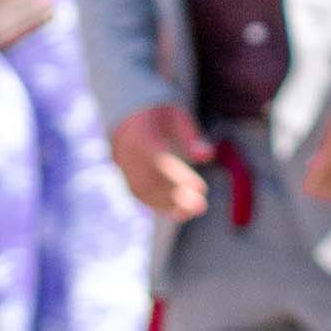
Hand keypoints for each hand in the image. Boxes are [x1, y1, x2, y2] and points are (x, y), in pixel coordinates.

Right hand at [110, 100, 211, 220]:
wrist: (123, 119)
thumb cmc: (157, 116)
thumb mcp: (177, 116)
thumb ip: (191, 135)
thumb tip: (207, 156)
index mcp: (140, 135)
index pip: (158, 160)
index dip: (177, 176)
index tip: (200, 187)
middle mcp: (127, 154)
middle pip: (151, 180)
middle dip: (175, 195)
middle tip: (200, 206)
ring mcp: (122, 167)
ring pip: (143, 191)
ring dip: (168, 205)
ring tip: (193, 212)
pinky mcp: (123, 177)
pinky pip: (138, 195)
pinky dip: (158, 206)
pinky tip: (180, 214)